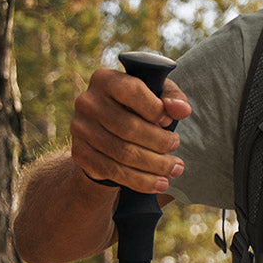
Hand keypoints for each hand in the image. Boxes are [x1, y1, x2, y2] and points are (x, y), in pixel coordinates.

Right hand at [71, 67, 191, 193]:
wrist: (108, 129)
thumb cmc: (139, 106)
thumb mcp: (157, 94)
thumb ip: (172, 97)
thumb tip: (182, 110)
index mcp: (105, 79)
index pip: (131, 91)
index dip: (154, 108)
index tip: (169, 120)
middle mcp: (87, 102)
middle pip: (128, 127)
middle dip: (159, 141)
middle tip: (177, 146)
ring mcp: (80, 129)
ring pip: (122, 153)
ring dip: (154, 165)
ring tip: (175, 169)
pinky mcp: (80, 153)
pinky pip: (113, 171)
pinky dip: (140, 180)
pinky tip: (159, 183)